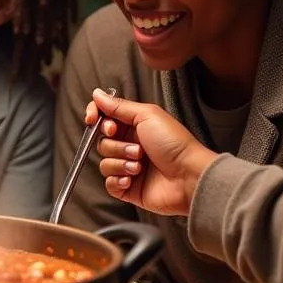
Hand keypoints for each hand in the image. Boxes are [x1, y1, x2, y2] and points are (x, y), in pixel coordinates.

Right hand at [85, 89, 216, 215]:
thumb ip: (119, 106)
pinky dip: (117, 181)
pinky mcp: (128, 188)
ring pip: (104, 163)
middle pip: (101, 142)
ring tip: (140, 166)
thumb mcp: (147, 115)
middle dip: (117, 146)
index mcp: (133, 126)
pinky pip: (108, 184)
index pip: (103, 118)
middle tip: (137, 149)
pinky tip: (132, 179)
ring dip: (121, 163)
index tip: (93, 119)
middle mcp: (129, 145)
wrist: (189, 177)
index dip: (95, 117)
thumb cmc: (174, 144)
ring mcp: (128, 167)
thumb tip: (97, 94)